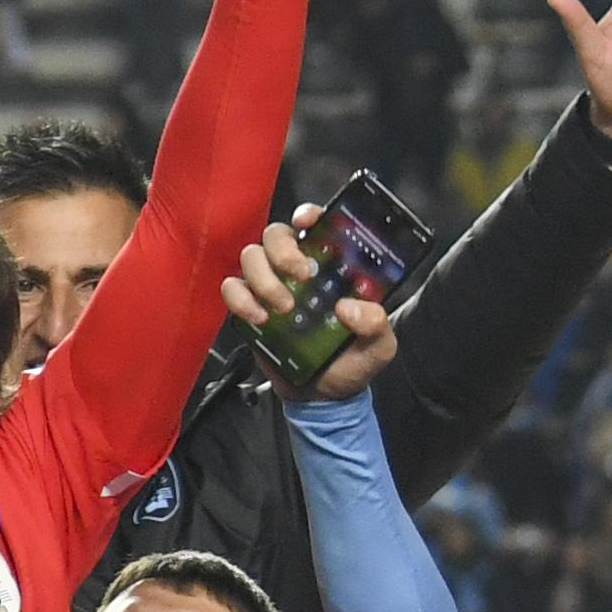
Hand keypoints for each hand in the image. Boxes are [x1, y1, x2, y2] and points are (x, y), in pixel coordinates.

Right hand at [222, 215, 397, 399]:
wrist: (321, 396)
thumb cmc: (352, 361)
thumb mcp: (379, 346)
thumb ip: (376, 325)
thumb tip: (349, 308)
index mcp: (331, 266)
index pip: (315, 225)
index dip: (308, 215)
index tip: (307, 222)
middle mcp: (298, 269)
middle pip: (275, 234)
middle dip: (283, 250)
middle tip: (301, 275)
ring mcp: (270, 286)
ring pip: (250, 257)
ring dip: (264, 278)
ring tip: (284, 308)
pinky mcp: (248, 307)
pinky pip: (231, 288)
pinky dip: (240, 300)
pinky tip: (260, 319)